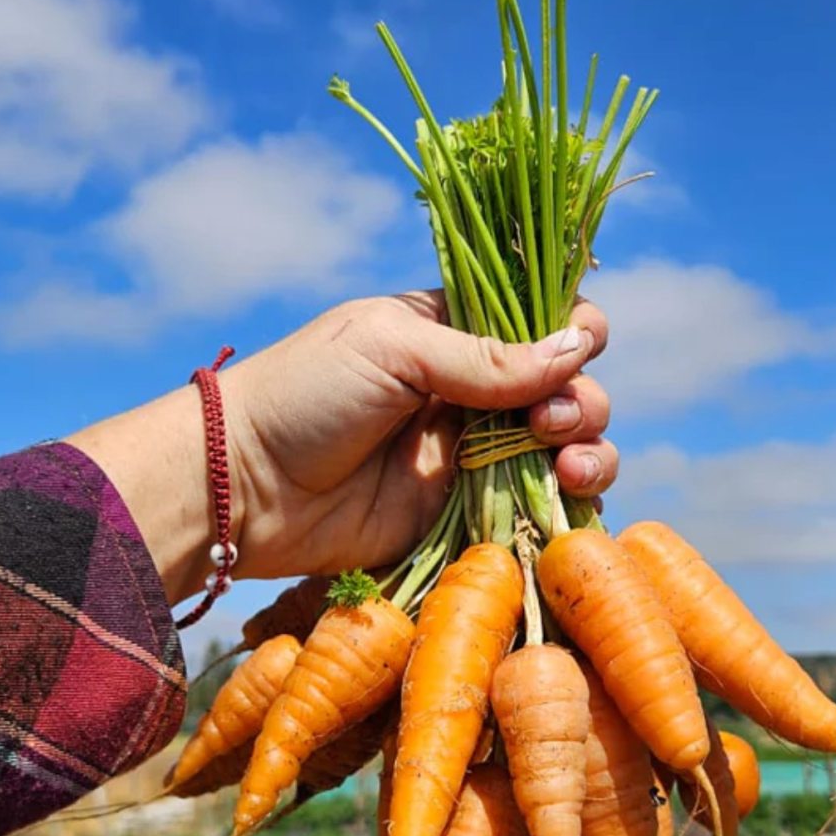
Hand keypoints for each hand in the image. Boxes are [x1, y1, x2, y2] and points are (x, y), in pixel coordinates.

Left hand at [68, 291, 616, 604]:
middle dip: (582, 400)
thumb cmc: (305, 393)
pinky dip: (567, 502)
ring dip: (590, 448)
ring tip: (569, 462)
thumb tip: (578, 347)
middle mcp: (472, 392)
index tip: (580, 344)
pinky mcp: (464, 514)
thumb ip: (486, 356)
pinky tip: (569, 495)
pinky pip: (535, 507)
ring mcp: (472, 456)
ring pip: (566, 448)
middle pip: (567, 388)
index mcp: (454, 333)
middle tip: (549, 419)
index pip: (539, 321)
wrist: (244, 486)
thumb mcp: (394, 349)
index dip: (573, 330)